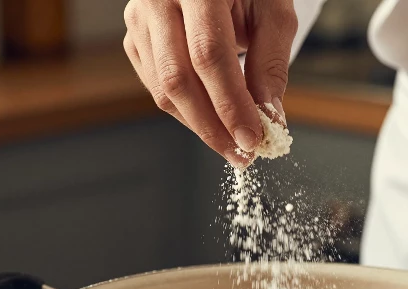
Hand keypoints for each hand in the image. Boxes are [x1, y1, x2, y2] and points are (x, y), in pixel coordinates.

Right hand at [123, 0, 296, 167]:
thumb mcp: (273, 11)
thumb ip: (271, 63)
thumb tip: (269, 118)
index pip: (208, 55)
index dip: (230, 103)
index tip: (253, 138)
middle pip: (178, 78)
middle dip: (212, 126)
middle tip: (242, 155)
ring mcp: (139, 18)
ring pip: (163, 89)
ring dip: (200, 125)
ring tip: (232, 145)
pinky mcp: (134, 38)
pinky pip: (157, 87)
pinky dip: (187, 112)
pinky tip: (212, 122)